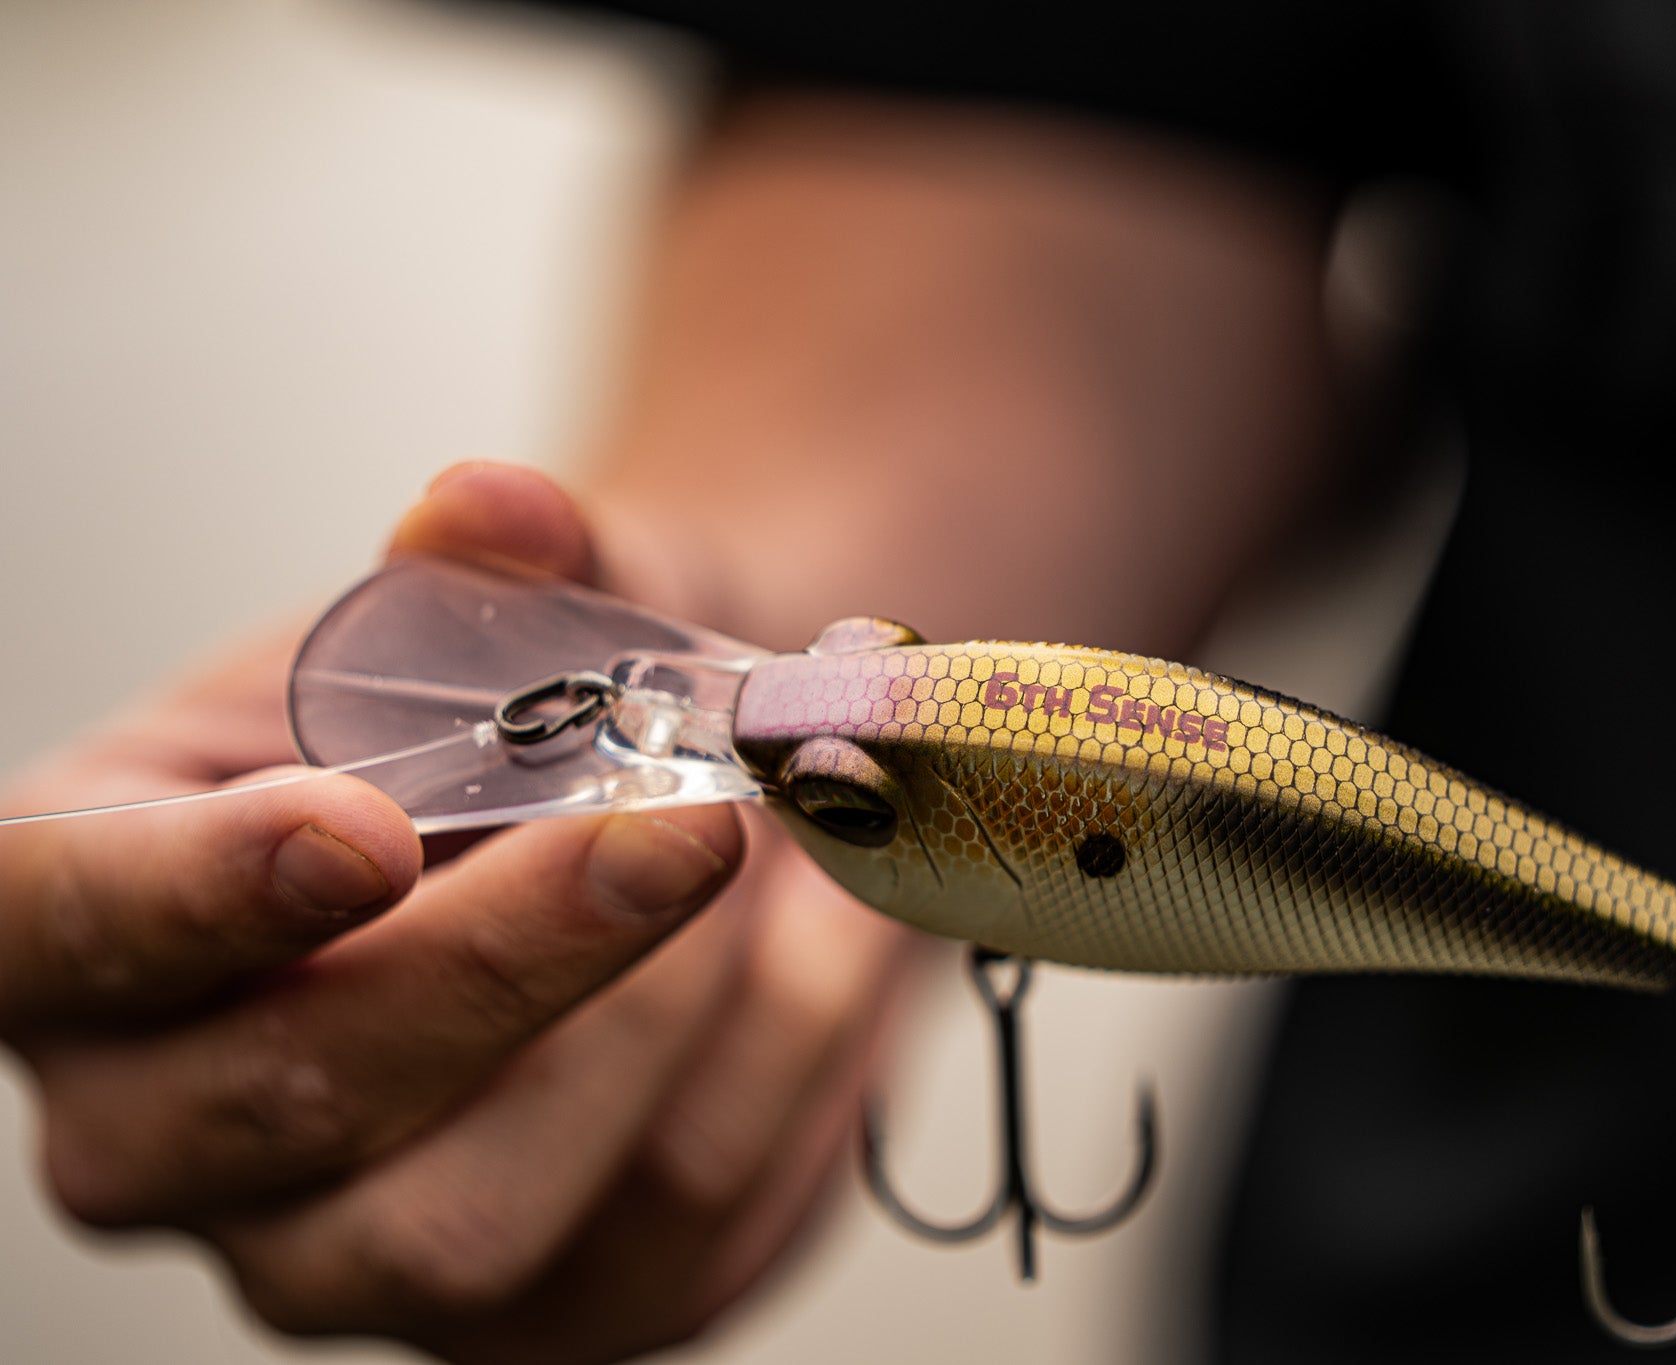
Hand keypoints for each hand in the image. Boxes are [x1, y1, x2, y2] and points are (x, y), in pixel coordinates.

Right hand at [0, 463, 918, 1363]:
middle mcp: (164, 1119)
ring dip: (667, 1018)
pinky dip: (776, 1069)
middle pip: (289, 1104)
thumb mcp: (512, 606)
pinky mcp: (519, 1317)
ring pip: (475, 1220)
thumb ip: (496, 559)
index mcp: (85, 909)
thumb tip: (492, 507)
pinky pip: (657, 1240)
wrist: (669, 811)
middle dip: (515, 956)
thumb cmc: (534, 710)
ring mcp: (332, 1253)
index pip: (44, 929)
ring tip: (775, 860)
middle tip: (692, 820)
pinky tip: (822, 942)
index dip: (186, 897)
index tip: (364, 830)